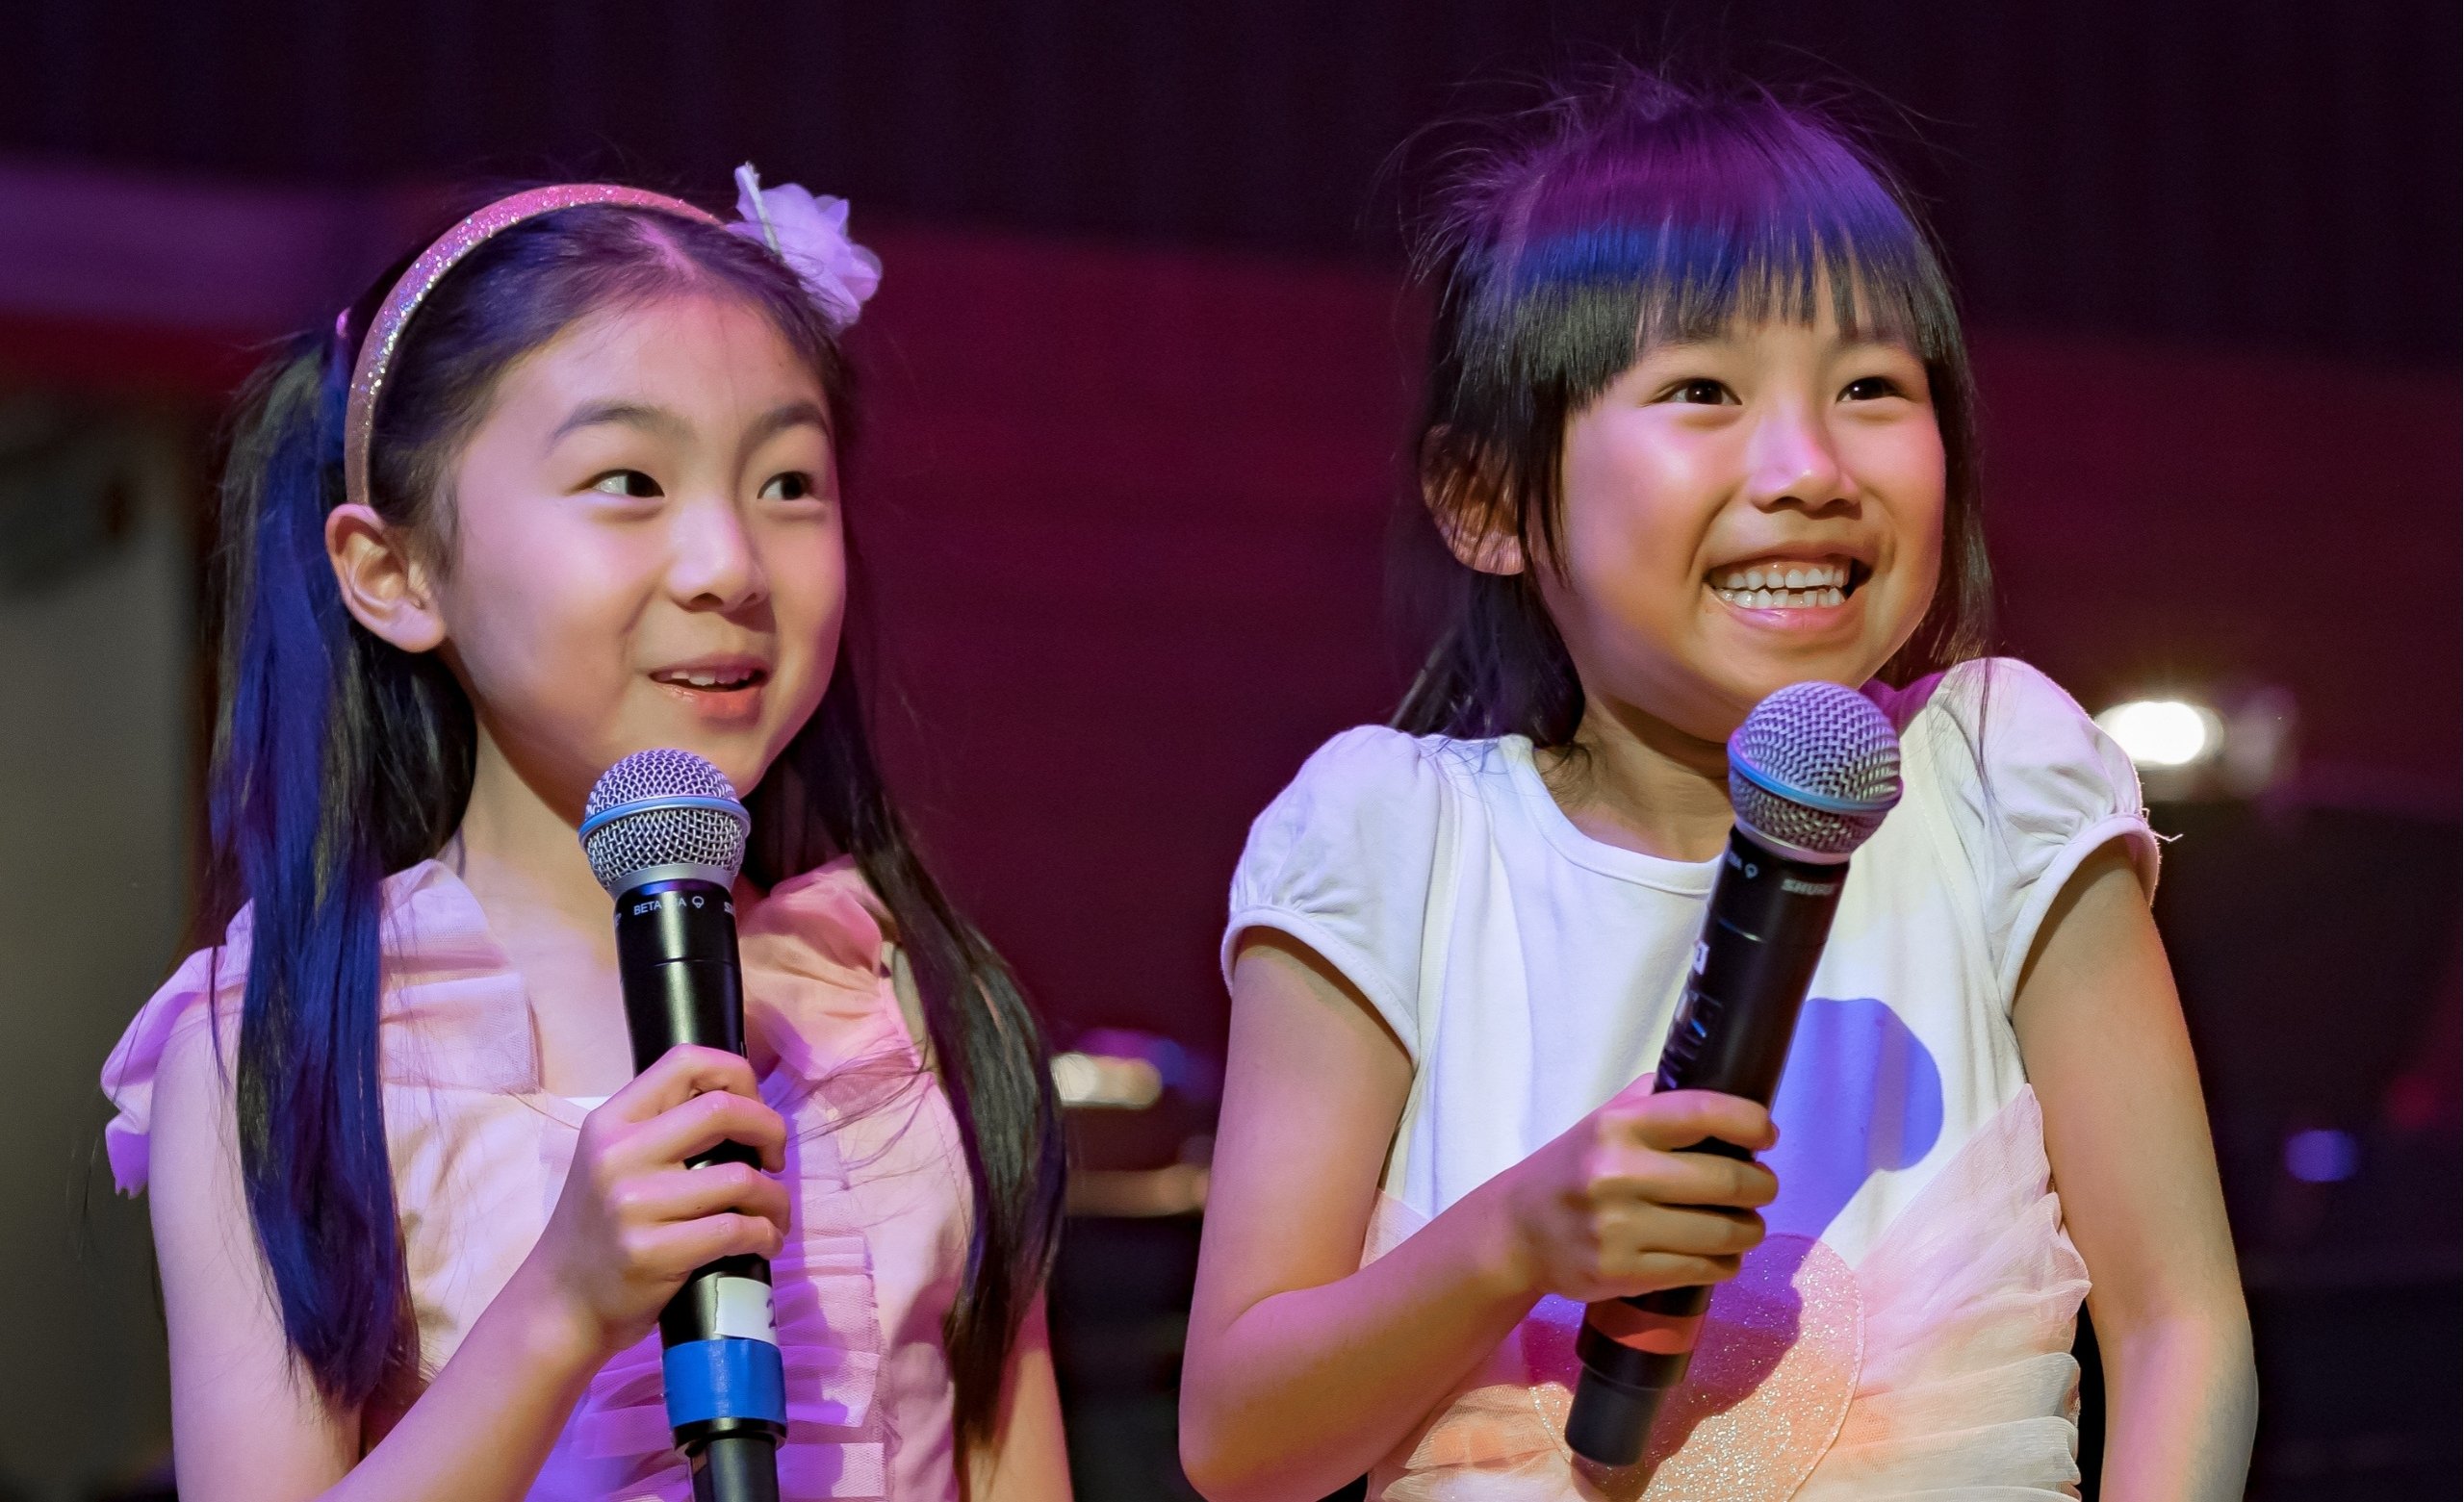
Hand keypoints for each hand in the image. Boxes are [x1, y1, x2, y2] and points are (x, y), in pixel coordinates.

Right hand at [515, 1046, 790, 1358]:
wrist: (562, 1302)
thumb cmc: (603, 1227)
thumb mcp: (613, 1160)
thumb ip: (662, 1127)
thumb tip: (746, 1105)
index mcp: (612, 1121)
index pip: (687, 1061)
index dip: (738, 1075)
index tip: (755, 1111)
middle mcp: (618, 1154)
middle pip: (724, 1110)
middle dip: (772, 1130)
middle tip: (775, 1159)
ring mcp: (633, 1204)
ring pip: (741, 1177)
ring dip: (776, 1198)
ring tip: (774, 1213)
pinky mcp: (652, 1252)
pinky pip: (736, 1230)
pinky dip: (766, 1234)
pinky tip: (765, 1241)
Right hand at [1492, 1079, 1776, 1303]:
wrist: (1516, 1232)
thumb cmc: (1571, 1169)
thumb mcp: (1601, 1122)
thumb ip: (1651, 1103)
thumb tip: (1716, 1090)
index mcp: (1618, 1126)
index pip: (1704, 1112)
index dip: (1751, 1122)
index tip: (1766, 1134)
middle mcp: (1618, 1173)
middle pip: (1728, 1180)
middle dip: (1761, 1185)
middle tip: (1762, 1187)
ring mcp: (1619, 1228)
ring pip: (1723, 1233)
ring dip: (1749, 1229)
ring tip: (1746, 1225)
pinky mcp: (1623, 1273)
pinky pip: (1702, 1269)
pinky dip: (1725, 1263)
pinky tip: (1721, 1255)